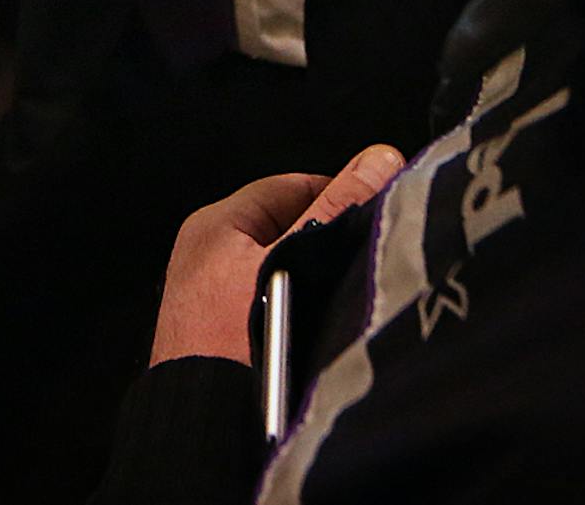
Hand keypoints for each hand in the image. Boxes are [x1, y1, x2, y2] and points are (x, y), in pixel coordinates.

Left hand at [149, 144, 403, 365]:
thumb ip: (336, 206)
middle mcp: (208, 259)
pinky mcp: (225, 340)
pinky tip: (328, 328)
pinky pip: (275, 308)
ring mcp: (214, 303)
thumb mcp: (292, 256)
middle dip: (330, 239)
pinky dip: (304, 309)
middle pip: (289, 231)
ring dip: (319, 279)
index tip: (378, 198)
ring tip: (355, 290)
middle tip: (373, 249)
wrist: (206, 423)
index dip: (336, 189)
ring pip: (286, 272)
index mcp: (214, 225)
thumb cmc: (233, 337)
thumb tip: (378, 160)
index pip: (289, 187)